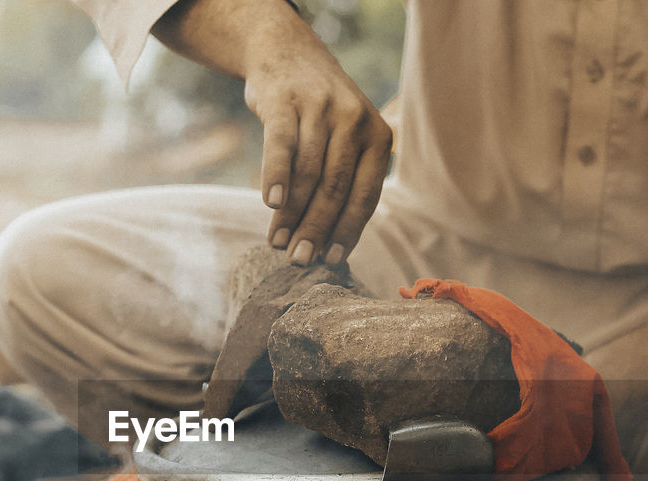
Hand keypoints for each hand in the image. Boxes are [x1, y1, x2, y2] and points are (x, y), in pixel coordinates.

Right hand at [244, 29, 391, 265]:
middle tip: (299, 261)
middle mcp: (353, 120)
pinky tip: (270, 205)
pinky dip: (276, 177)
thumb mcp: (345, 137)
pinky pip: (282, 146)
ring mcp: (320, 108)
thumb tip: (328, 243)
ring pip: (306, 174)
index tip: (330, 261)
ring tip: (278, 242)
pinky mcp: (285, 101)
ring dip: (291, 215)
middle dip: (316, 230)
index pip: (365, 195)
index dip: (347, 231)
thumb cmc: (316, 112)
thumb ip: (343, 180)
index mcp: (377, 136)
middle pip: (334, 189)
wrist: (285, 52)